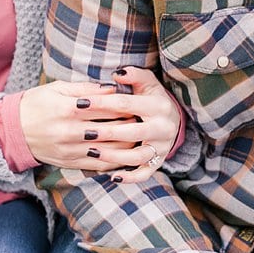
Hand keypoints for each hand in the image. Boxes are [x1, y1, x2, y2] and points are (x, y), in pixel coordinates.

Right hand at [18, 81, 133, 171]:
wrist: (13, 130)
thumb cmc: (36, 104)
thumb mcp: (57, 89)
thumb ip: (85, 88)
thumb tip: (111, 87)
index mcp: (67, 109)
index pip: (104, 106)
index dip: (123, 104)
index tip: (137, 102)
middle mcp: (69, 131)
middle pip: (109, 128)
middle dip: (128, 124)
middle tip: (143, 119)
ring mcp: (69, 149)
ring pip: (107, 150)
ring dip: (126, 144)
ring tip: (140, 137)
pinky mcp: (69, 162)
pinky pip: (97, 165)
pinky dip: (114, 161)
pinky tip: (126, 156)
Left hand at [94, 66, 182, 183]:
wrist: (173, 119)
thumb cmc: (151, 97)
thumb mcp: (147, 82)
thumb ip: (133, 75)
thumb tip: (117, 75)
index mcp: (158, 105)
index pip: (126, 104)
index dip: (102, 102)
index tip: (80, 103)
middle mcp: (163, 128)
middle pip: (133, 132)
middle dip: (107, 132)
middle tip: (84, 132)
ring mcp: (161, 147)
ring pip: (138, 156)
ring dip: (114, 156)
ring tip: (92, 152)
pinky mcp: (159, 162)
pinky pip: (145, 173)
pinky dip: (130, 177)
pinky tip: (112, 177)